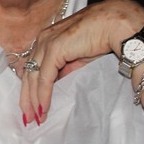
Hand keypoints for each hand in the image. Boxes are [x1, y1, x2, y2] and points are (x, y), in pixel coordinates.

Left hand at [18, 0, 143, 124]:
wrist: (116, 24)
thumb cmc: (102, 37)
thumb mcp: (78, 57)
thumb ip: (64, 68)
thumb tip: (55, 84)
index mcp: (46, 39)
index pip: (32, 67)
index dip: (30, 89)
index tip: (30, 107)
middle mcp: (42, 39)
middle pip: (28, 73)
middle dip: (27, 98)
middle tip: (28, 119)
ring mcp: (46, 43)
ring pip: (33, 77)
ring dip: (33, 101)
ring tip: (35, 119)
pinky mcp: (54, 49)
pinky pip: (44, 78)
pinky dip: (43, 95)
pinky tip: (43, 109)